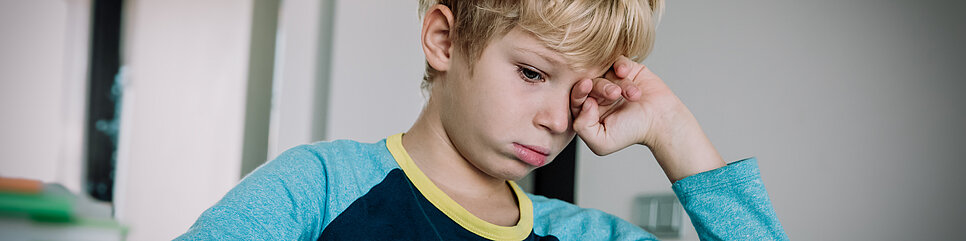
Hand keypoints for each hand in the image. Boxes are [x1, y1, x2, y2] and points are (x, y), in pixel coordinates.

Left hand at [570, 56, 724, 181]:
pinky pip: (618, 60)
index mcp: (588, 109)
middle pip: (590, 82)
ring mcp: (612, 80)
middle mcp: (598, 94)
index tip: (586, 85)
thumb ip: (583, 128)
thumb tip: (583, 104)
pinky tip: (625, 72)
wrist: (661, 122)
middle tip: (614, 94)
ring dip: (618, 82)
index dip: (578, 91)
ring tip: (632, 95)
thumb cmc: (632, 133)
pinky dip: (621, 65)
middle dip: (601, 87)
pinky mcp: (627, 69)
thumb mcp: (602, 142)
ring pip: (605, 72)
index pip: (575, 97)